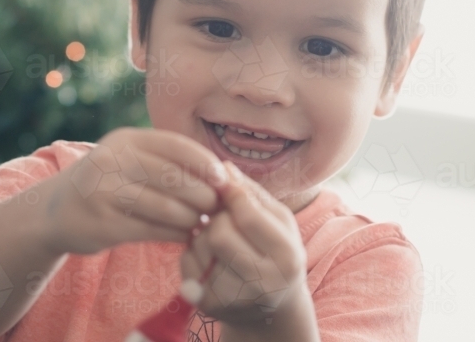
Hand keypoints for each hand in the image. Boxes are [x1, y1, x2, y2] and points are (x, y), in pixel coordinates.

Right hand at [41, 127, 227, 254]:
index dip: (205, 161)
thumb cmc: (106, 183)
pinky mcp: (103, 223)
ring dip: (192, 218)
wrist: (55, 210)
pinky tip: (184, 236)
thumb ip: (165, 161)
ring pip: (166, 207)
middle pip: (173, 177)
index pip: (175, 144)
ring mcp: (104, 192)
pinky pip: (152, 230)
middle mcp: (112, 161)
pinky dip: (175, 234)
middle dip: (203, 194)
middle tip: (217, 207)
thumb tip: (220, 174)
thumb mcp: (127, 159)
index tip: (224, 179)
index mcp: (125, 140)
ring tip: (202, 223)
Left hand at [181, 162, 317, 339]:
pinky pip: (187, 260)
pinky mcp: (208, 305)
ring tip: (220, 238)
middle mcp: (263, 284)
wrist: (272, 307)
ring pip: (201, 245)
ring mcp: (234, 298)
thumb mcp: (277, 220)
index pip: (247, 215)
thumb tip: (223, 167)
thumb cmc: (275, 251)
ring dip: (204, 233)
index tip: (226, 187)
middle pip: (219, 233)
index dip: (231, 194)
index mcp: (287, 257)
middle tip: (224, 217)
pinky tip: (210, 255)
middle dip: (218, 218)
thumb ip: (251, 192)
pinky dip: (193, 251)